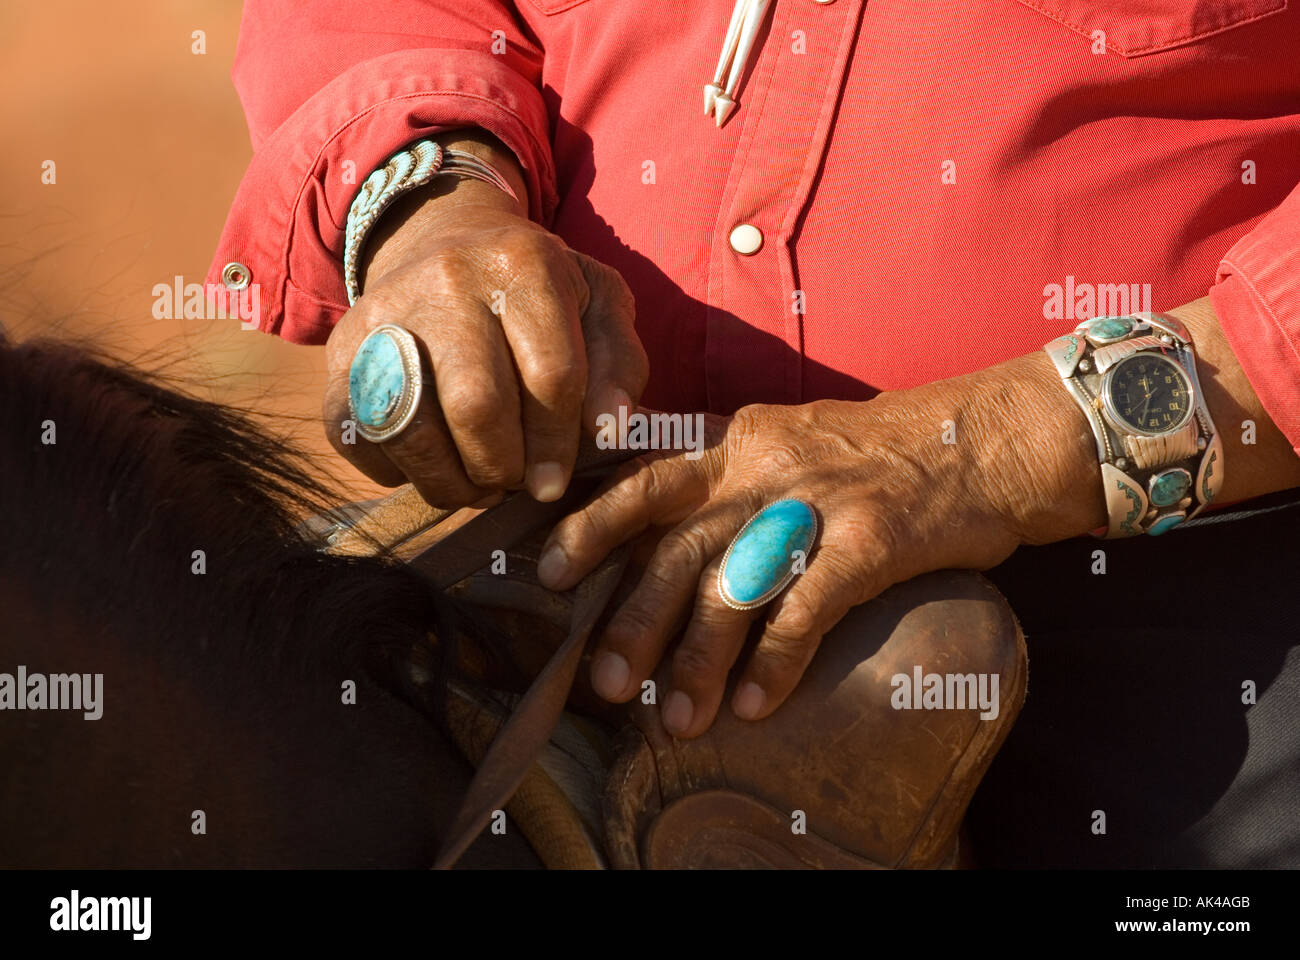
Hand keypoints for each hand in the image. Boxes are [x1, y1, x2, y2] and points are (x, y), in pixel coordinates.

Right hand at [324, 136, 647, 507]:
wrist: (445, 242)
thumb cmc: (538, 292)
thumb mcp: (598, 305)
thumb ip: (619, 364)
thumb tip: (612, 431)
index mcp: (525, 264)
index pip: (550, 375)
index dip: (556, 446)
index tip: (554, 483)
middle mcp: (449, 280)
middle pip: (476, 405)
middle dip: (501, 466)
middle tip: (513, 480)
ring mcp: (385, 314)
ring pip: (409, 427)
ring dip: (448, 481)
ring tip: (475, 485)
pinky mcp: (339, 352)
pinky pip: (355, 436)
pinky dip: (394, 471)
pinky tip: (431, 463)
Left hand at [536, 353, 1105, 737]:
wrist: (992, 438)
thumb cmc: (889, 452)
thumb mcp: (796, 440)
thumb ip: (734, 479)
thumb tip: (675, 539)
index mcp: (740, 441)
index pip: (648, 478)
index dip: (593, 524)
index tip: (547, 573)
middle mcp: (767, 466)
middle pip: (678, 543)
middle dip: (635, 617)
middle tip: (604, 682)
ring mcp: (820, 499)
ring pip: (735, 582)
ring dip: (699, 657)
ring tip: (675, 719)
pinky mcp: (873, 537)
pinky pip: (808, 607)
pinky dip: (776, 661)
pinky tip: (754, 706)